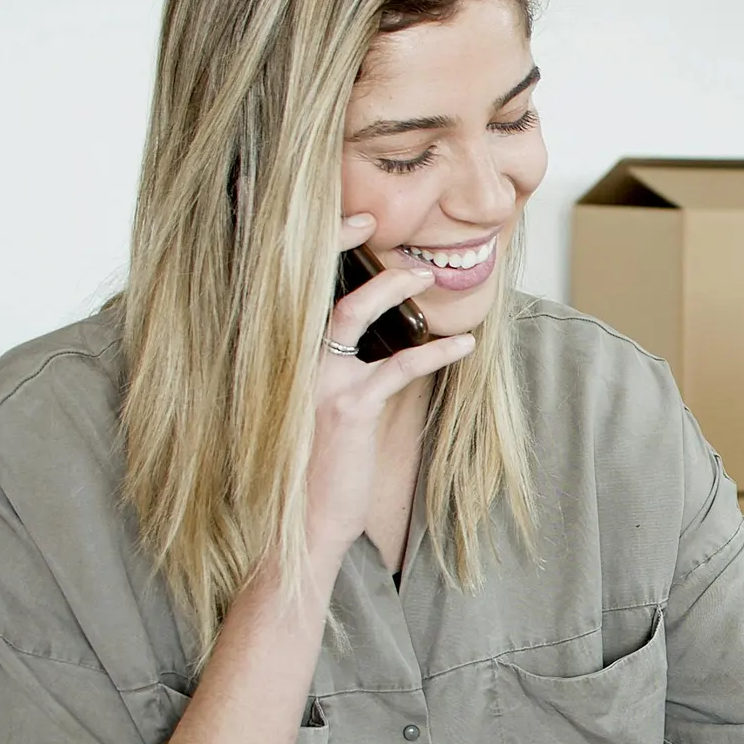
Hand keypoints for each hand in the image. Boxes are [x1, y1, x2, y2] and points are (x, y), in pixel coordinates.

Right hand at [304, 213, 475, 558]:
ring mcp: (316, 380)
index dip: (307, 245)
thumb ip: (329, 368)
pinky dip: (437, 353)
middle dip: (342, 240)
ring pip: (354, 311)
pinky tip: (464, 347)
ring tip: (429, 276)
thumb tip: (367, 337)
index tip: (341, 218)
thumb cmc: (313, 465)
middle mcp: (288, 359)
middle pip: (312, 281)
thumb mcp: (312, 408)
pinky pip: (399, 366)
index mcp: (279, 355)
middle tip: (375, 220)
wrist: (302, 525)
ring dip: (396, 287)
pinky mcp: (349, 407)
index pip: (284, 285)